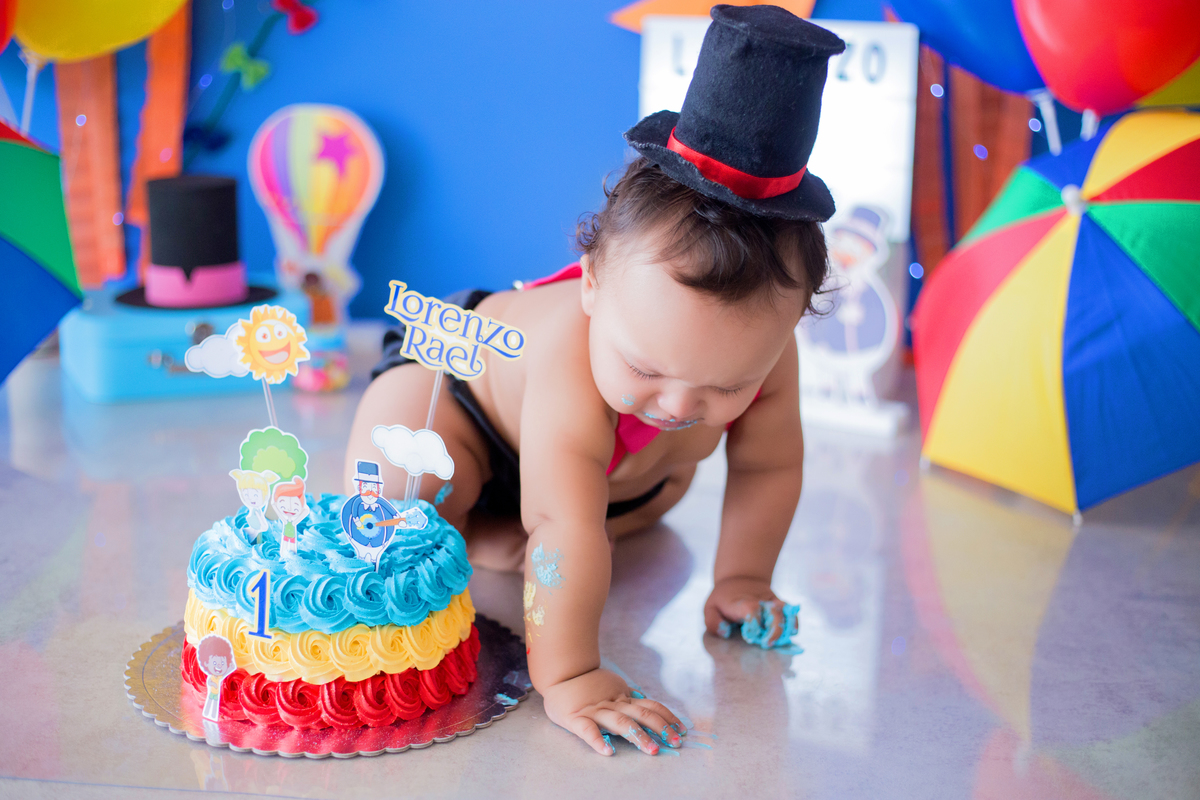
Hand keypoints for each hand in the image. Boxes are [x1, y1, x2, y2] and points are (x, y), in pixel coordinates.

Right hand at [539, 668, 685, 755]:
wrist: (560, 673)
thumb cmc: (587, 685)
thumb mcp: (612, 687)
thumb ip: (628, 698)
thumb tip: (649, 705)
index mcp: (622, 698)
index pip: (650, 706)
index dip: (667, 717)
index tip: (682, 730)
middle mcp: (612, 703)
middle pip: (641, 714)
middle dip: (661, 728)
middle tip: (675, 742)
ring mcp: (594, 710)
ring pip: (620, 722)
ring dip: (638, 736)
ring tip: (651, 750)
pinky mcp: (575, 718)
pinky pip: (587, 730)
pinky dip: (597, 741)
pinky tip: (608, 752)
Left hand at [704, 576, 793, 646]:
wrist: (740, 579)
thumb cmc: (723, 600)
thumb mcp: (710, 608)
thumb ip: (714, 622)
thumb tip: (726, 632)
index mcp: (741, 603)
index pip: (751, 610)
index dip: (753, 623)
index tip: (750, 636)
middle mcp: (760, 602)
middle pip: (773, 612)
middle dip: (774, 629)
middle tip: (768, 644)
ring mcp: (772, 602)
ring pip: (785, 611)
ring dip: (787, 626)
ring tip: (783, 641)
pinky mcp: (780, 605)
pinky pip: (791, 612)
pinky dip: (794, 622)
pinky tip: (792, 632)